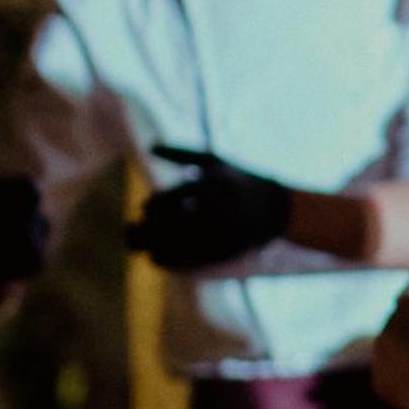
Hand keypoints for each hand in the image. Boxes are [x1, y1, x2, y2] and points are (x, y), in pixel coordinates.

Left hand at [125, 146, 290, 270]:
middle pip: (171, 225)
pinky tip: (156, 260)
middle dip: (148, 230)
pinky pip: (195, 260)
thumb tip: (150, 146)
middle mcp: (216, 210)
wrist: (275, 207)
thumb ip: (181, 153)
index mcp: (210, 185)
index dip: (153, 207)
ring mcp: (223, 232)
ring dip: (156, 248)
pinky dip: (172, 262)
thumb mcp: (214, 161)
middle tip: (132, 233)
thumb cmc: (239, 180)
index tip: (146, 210)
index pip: (170, 200)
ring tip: (142, 250)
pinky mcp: (229, 250)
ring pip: (181, 245)